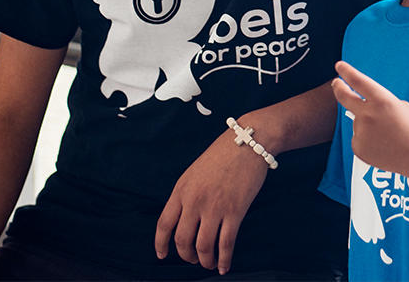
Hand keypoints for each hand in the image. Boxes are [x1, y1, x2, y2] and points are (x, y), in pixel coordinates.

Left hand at [155, 125, 267, 274]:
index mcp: (181, 189)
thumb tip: (184, 217)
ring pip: (203, 247)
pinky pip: (225, 244)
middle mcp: (194, 200)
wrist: (248, 142)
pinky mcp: (235, 211)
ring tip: (209, 264)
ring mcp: (214, 207)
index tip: (162, 255)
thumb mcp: (195, 171)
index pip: (164, 224)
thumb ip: (187, 193)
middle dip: (186, 256)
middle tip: (193, 259)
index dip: (161, 244)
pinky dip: (224, 260)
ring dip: (205, 261)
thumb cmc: (223, 154)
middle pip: (182, 240)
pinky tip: (224, 266)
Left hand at [331, 60, 408, 180]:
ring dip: (367, 125)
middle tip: (337, 83)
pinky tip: (382, 146)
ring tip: (386, 136)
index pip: (358, 81)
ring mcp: (361, 131)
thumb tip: (369, 105)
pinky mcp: (358, 147)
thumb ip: (381, 103)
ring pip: (357, 122)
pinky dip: (367, 141)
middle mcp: (367, 114)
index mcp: (381, 100)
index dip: (346, 71)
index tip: (339, 66)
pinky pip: (358, 138)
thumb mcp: (402, 107)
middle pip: (344, 96)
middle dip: (338, 87)